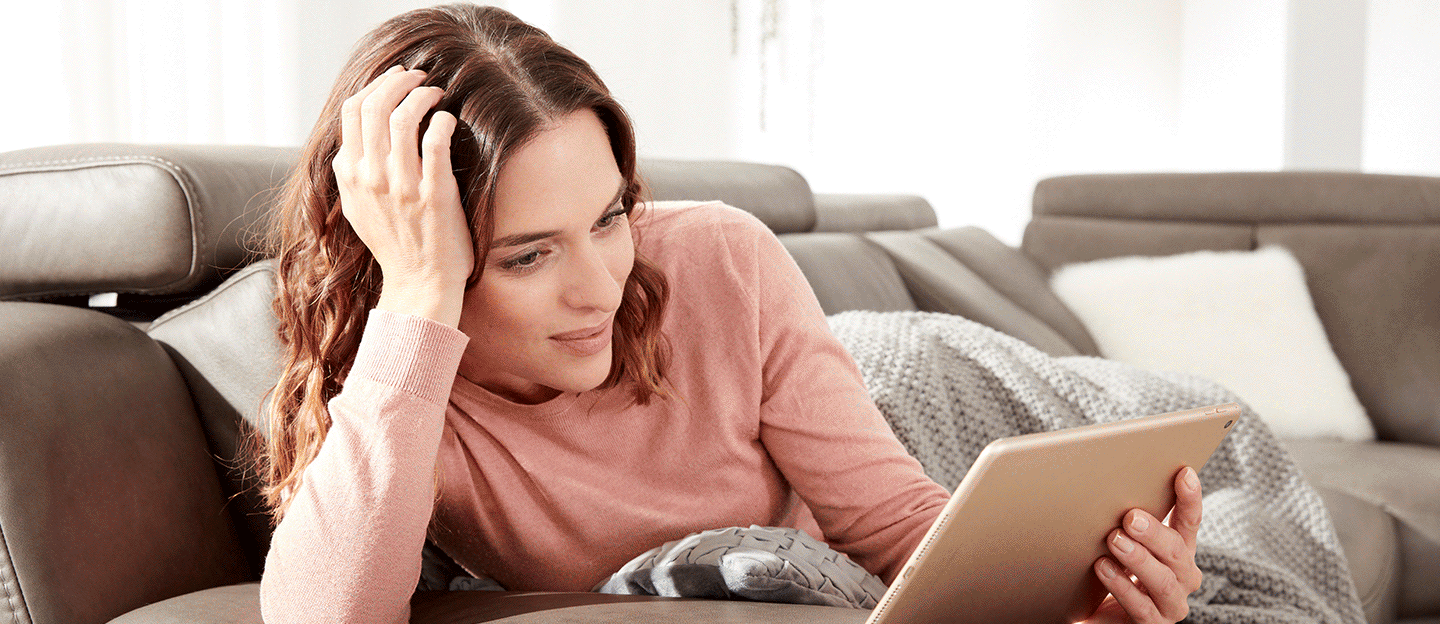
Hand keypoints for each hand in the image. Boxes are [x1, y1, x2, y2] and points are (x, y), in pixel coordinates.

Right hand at [333, 65, 472, 326]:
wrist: (420, 282)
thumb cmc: (395, 243)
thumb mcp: (358, 208)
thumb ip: (350, 173)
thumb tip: (352, 140)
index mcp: (350, 175)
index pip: (352, 111)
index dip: (376, 85)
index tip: (397, 79)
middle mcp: (371, 178)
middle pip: (375, 107)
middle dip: (399, 82)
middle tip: (420, 78)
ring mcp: (402, 187)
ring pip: (403, 119)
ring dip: (422, 96)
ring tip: (436, 94)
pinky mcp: (433, 195)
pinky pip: (435, 143)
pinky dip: (442, 121)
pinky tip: (449, 120)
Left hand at [1081, 466, 1203, 623]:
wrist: (1102, 616)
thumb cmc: (1115, 571)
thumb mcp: (1124, 543)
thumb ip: (1128, 523)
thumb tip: (1110, 485)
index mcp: (1180, 551)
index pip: (1190, 521)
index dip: (1189, 498)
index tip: (1184, 473)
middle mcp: (1183, 576)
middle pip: (1176, 551)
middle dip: (1154, 533)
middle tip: (1130, 517)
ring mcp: (1172, 603)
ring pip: (1163, 580)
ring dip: (1139, 559)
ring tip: (1114, 541)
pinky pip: (1141, 607)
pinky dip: (1122, 586)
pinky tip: (1103, 568)